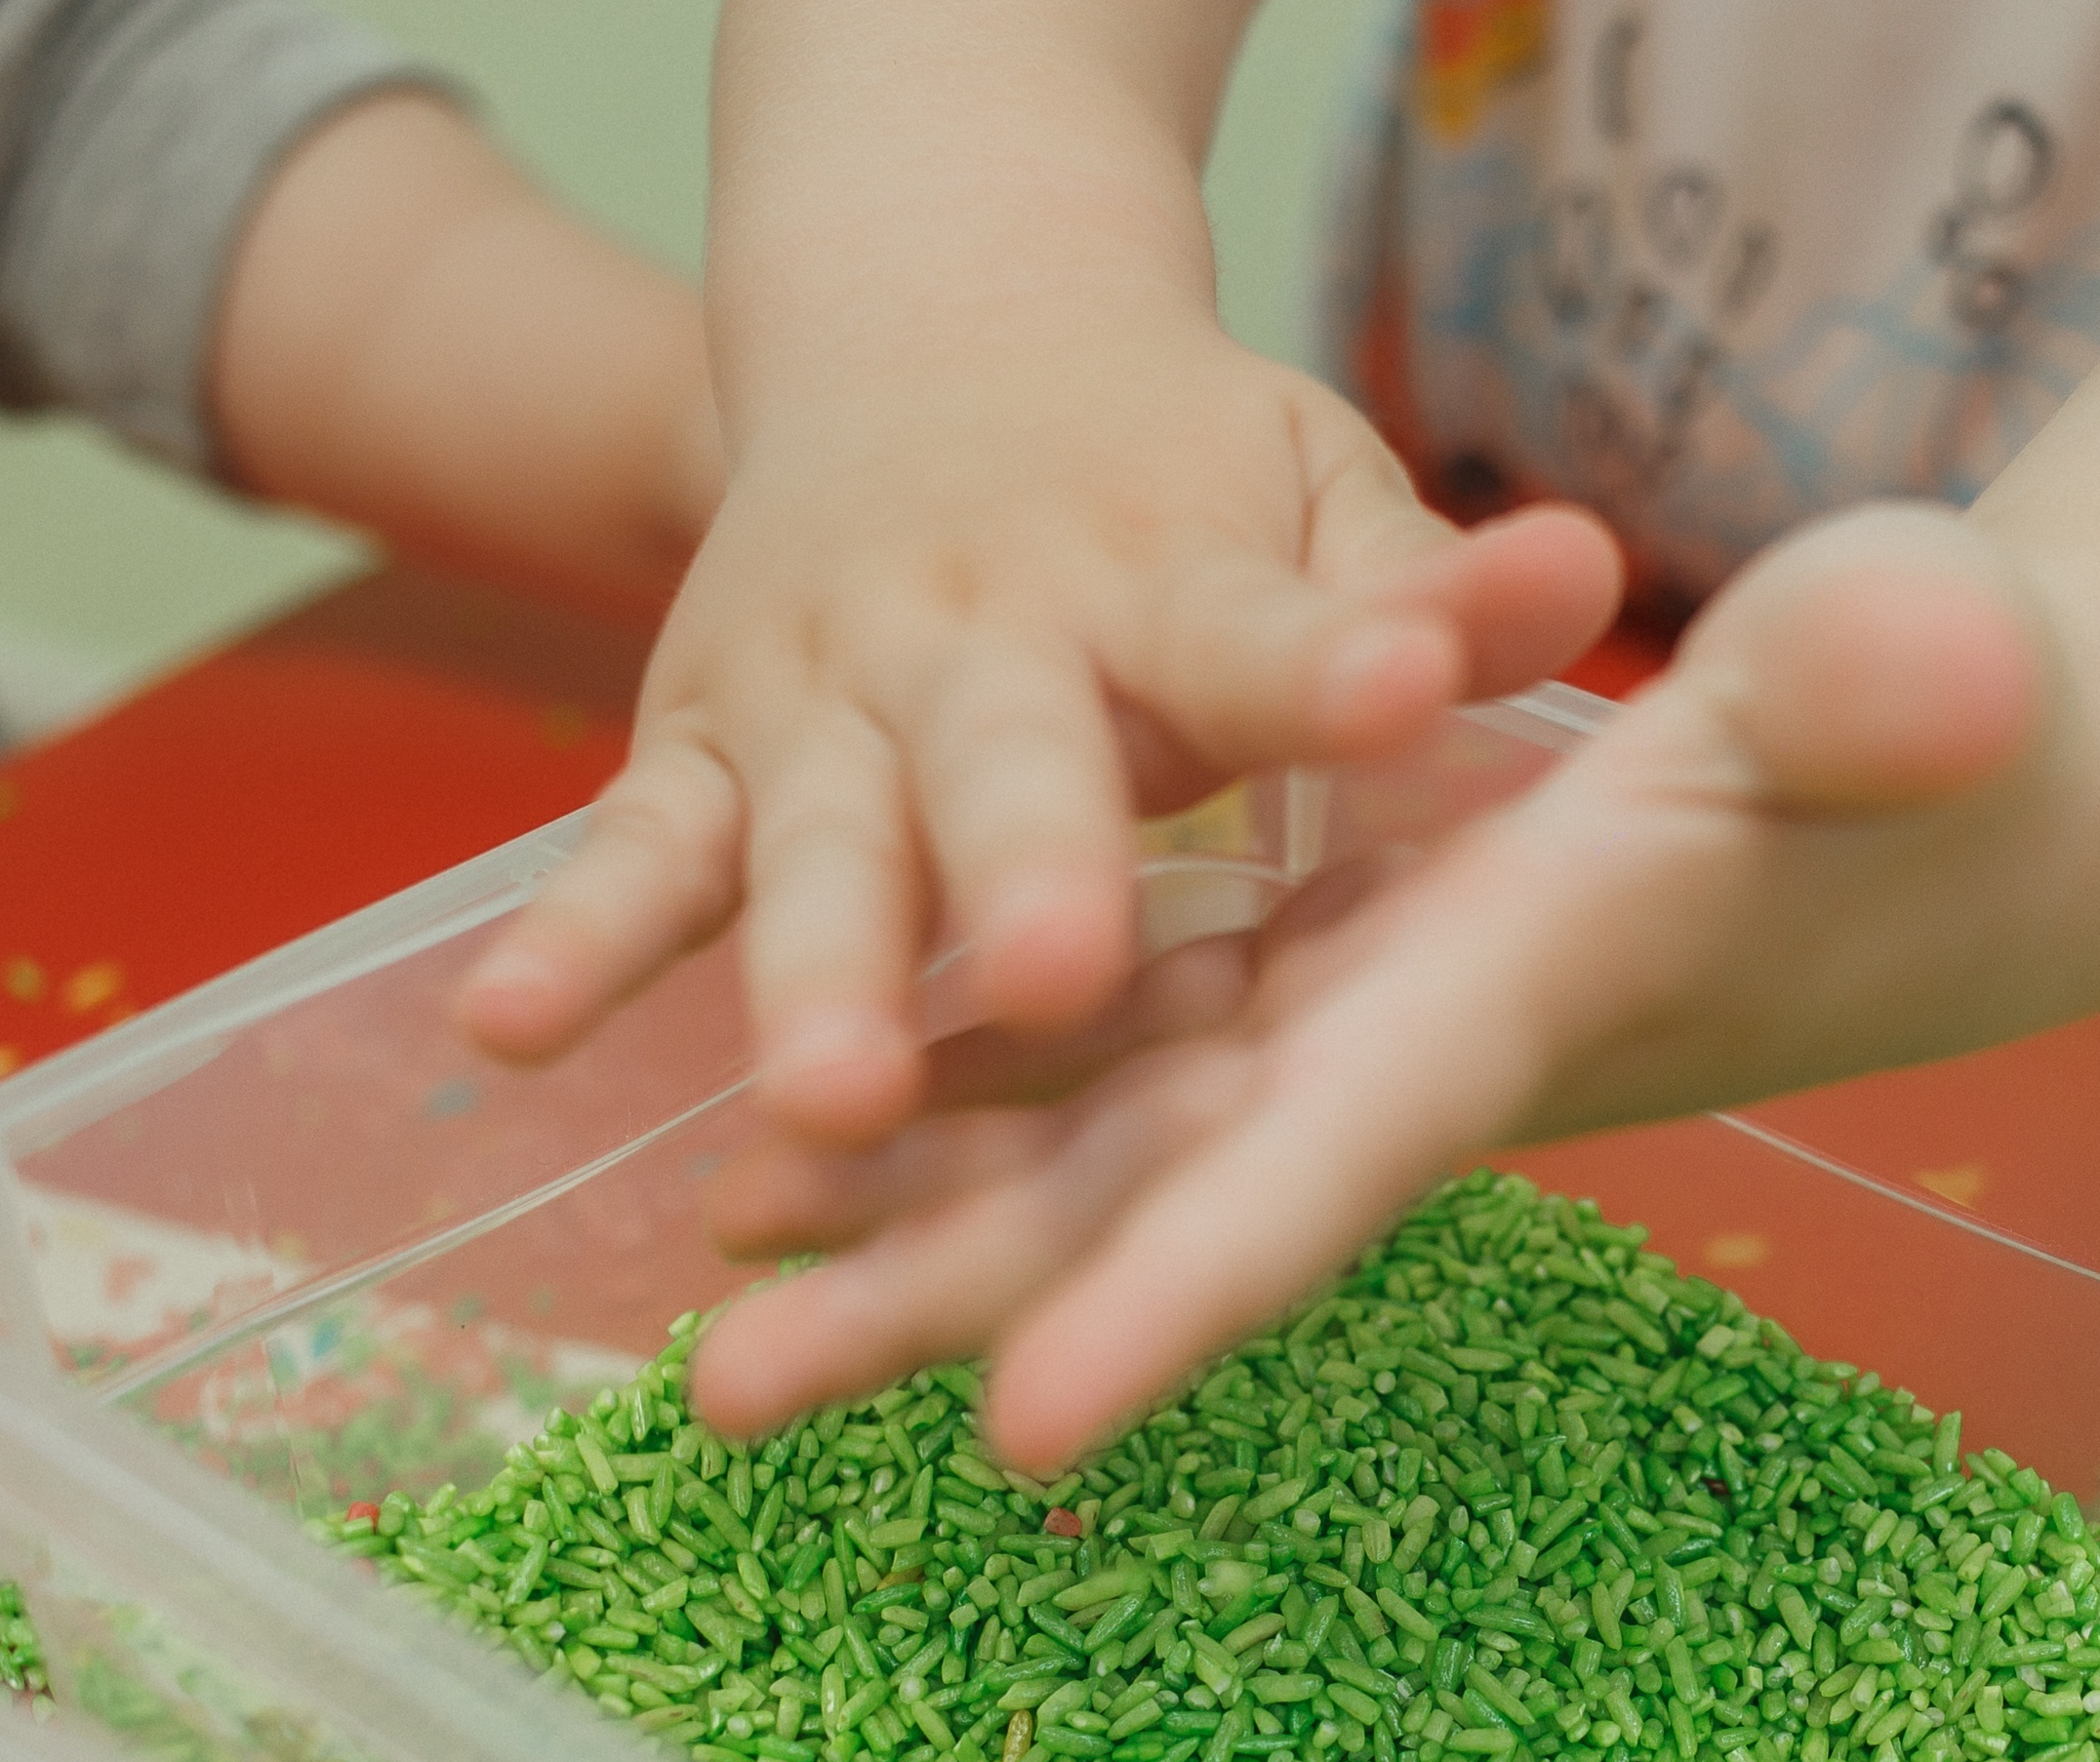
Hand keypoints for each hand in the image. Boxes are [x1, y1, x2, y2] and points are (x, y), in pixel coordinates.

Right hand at [450, 304, 1620, 1149]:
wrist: (928, 329)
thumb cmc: (1170, 471)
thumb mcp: (1313, 488)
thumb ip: (1428, 578)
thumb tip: (1588, 575)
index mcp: (1166, 574)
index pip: (1262, 626)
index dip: (1337, 663)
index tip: (1408, 694)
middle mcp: (982, 635)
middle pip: (1009, 760)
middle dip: (1027, 868)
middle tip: (1053, 970)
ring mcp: (823, 695)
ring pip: (814, 843)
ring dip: (812, 972)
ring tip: (824, 1096)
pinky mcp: (701, 748)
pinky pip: (635, 851)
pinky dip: (574, 938)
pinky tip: (511, 1035)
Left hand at [681, 501, 2069, 1475]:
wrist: (1983, 810)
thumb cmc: (1973, 732)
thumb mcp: (1931, 675)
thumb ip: (1909, 681)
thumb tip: (1954, 663)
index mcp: (1533, 998)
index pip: (1340, 1165)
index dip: (1184, 1292)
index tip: (1013, 1428)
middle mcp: (1418, 1050)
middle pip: (1157, 1208)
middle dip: (951, 1304)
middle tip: (717, 1398)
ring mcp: (1367, 1017)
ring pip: (1099, 1146)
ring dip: (907, 1224)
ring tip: (702, 1301)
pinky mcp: (1342, 962)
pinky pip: (1118, 1050)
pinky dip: (964, 1101)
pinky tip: (798, 1144)